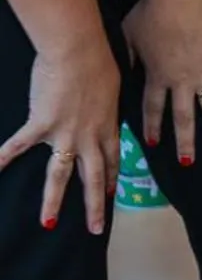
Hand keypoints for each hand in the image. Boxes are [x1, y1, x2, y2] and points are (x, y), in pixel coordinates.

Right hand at [0, 37, 120, 232]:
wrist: (78, 50)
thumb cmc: (98, 60)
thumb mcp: (113, 86)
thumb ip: (107, 102)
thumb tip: (105, 100)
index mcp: (107, 126)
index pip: (111, 160)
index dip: (110, 178)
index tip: (111, 194)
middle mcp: (89, 137)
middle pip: (92, 178)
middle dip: (95, 205)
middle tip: (96, 229)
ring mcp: (64, 133)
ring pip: (59, 175)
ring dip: (53, 201)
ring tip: (48, 223)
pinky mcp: (41, 124)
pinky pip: (19, 145)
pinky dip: (4, 158)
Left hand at [123, 0, 201, 163]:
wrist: (179, 0)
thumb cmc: (151, 13)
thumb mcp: (128, 33)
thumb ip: (127, 54)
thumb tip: (121, 67)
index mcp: (158, 76)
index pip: (153, 108)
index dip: (152, 126)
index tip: (152, 144)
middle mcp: (182, 81)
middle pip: (183, 117)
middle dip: (184, 142)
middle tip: (187, 162)